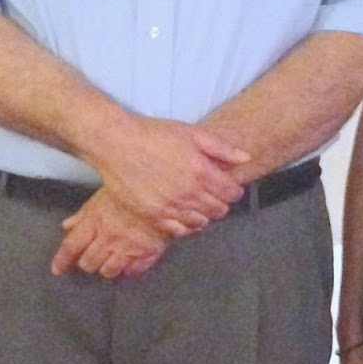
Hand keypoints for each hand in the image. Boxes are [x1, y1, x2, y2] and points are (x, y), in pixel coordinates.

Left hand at [51, 188, 168, 278]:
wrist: (164, 195)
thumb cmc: (130, 189)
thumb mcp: (102, 196)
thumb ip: (83, 213)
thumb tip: (66, 225)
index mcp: (94, 223)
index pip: (71, 246)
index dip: (62, 259)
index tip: (57, 270)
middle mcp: (107, 241)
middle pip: (88, 262)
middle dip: (86, 262)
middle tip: (88, 258)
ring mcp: (126, 251)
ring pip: (108, 271)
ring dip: (105, 267)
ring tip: (108, 261)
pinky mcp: (145, 256)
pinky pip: (131, 272)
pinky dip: (127, 271)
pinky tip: (128, 266)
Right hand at [96, 116, 246, 236]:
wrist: (116, 144)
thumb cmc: (153, 134)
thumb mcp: (190, 133)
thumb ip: (220, 147)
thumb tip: (246, 157)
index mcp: (201, 172)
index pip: (231, 193)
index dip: (232, 190)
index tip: (227, 187)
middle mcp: (188, 193)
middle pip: (218, 210)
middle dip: (219, 203)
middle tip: (212, 194)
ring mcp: (170, 208)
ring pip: (200, 222)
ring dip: (204, 214)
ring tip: (196, 203)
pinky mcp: (153, 217)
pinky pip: (179, 230)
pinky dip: (185, 225)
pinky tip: (181, 213)